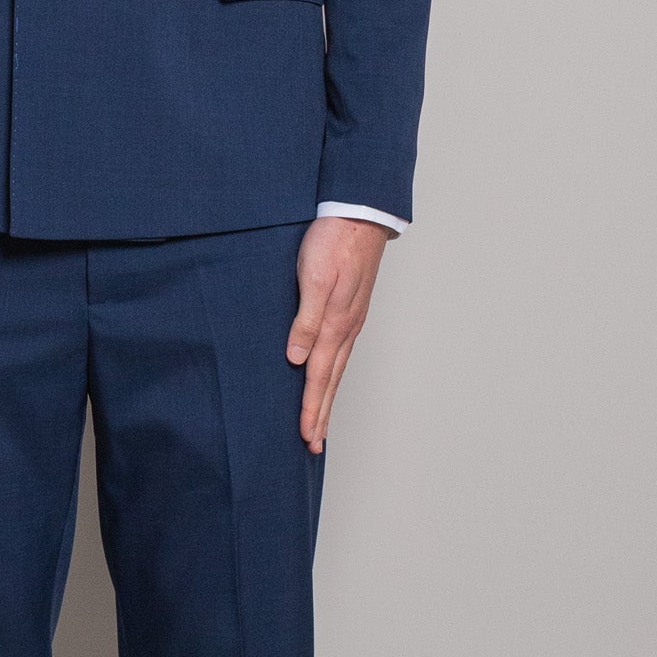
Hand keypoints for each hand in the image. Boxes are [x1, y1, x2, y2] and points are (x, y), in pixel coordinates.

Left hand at [286, 216, 388, 450]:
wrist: (359, 211)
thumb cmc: (333, 240)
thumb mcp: (314, 277)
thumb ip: (306, 319)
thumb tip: (297, 359)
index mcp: (336, 324)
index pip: (319, 376)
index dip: (311, 408)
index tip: (306, 437)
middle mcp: (346, 327)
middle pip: (331, 380)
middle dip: (321, 414)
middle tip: (313, 445)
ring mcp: (351, 318)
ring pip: (337, 368)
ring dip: (328, 397)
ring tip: (321, 422)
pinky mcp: (350, 307)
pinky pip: (340, 351)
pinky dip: (333, 373)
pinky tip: (328, 376)